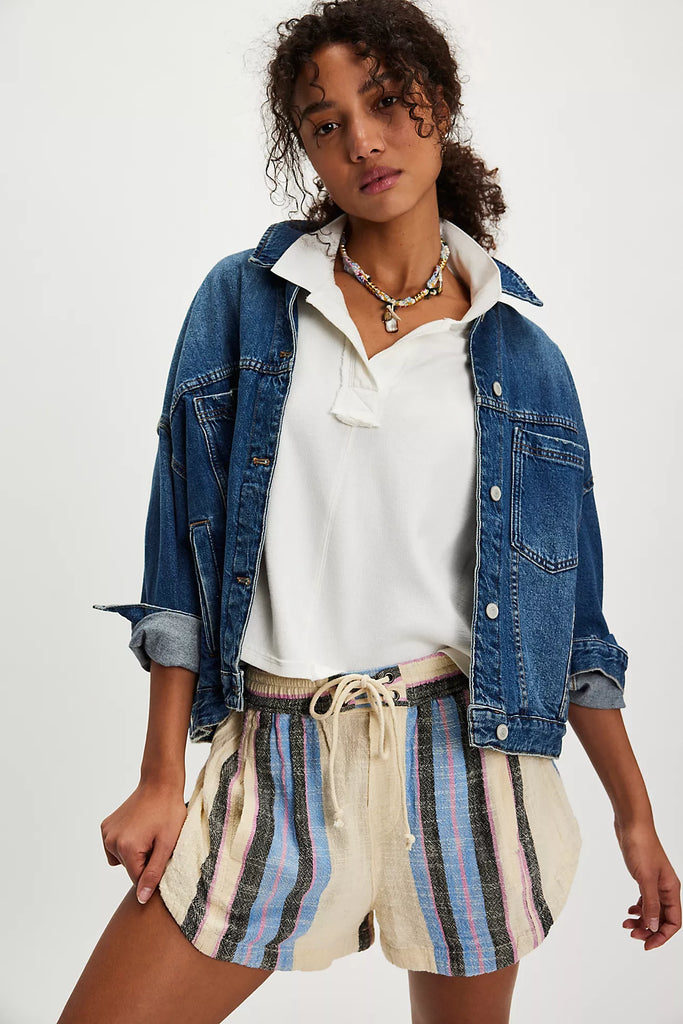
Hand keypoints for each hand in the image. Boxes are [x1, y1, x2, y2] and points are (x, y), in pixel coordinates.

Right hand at [100, 778, 188, 904]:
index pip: (138, 879)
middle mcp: (111, 842)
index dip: (153, 870)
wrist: (159, 784)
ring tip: (148, 834)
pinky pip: (114, 846)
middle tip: (157, 840)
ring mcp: (106, 833)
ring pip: (121, 859)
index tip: (162, 853)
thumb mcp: (167, 845)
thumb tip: (141, 899)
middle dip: (144, 860)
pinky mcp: (105, 826)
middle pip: (129, 869)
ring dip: (135, 853)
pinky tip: (138, 830)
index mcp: (127, 848)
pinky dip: (125, 844)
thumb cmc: (169, 812)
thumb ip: (154, 873)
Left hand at [614, 818, 680, 949]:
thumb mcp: (645, 878)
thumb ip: (651, 904)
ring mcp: (656, 882)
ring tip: (626, 923)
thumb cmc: (641, 847)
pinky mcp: (645, 877)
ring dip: (642, 920)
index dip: (662, 936)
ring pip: (653, 910)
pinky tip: (630, 910)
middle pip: (663, 919)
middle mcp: (666, 888)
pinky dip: (639, 907)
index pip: (673, 922)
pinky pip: (646, 899)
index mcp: (671, 889)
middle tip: (631, 933)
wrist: (631, 825)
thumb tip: (654, 928)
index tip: (646, 945)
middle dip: (649, 929)